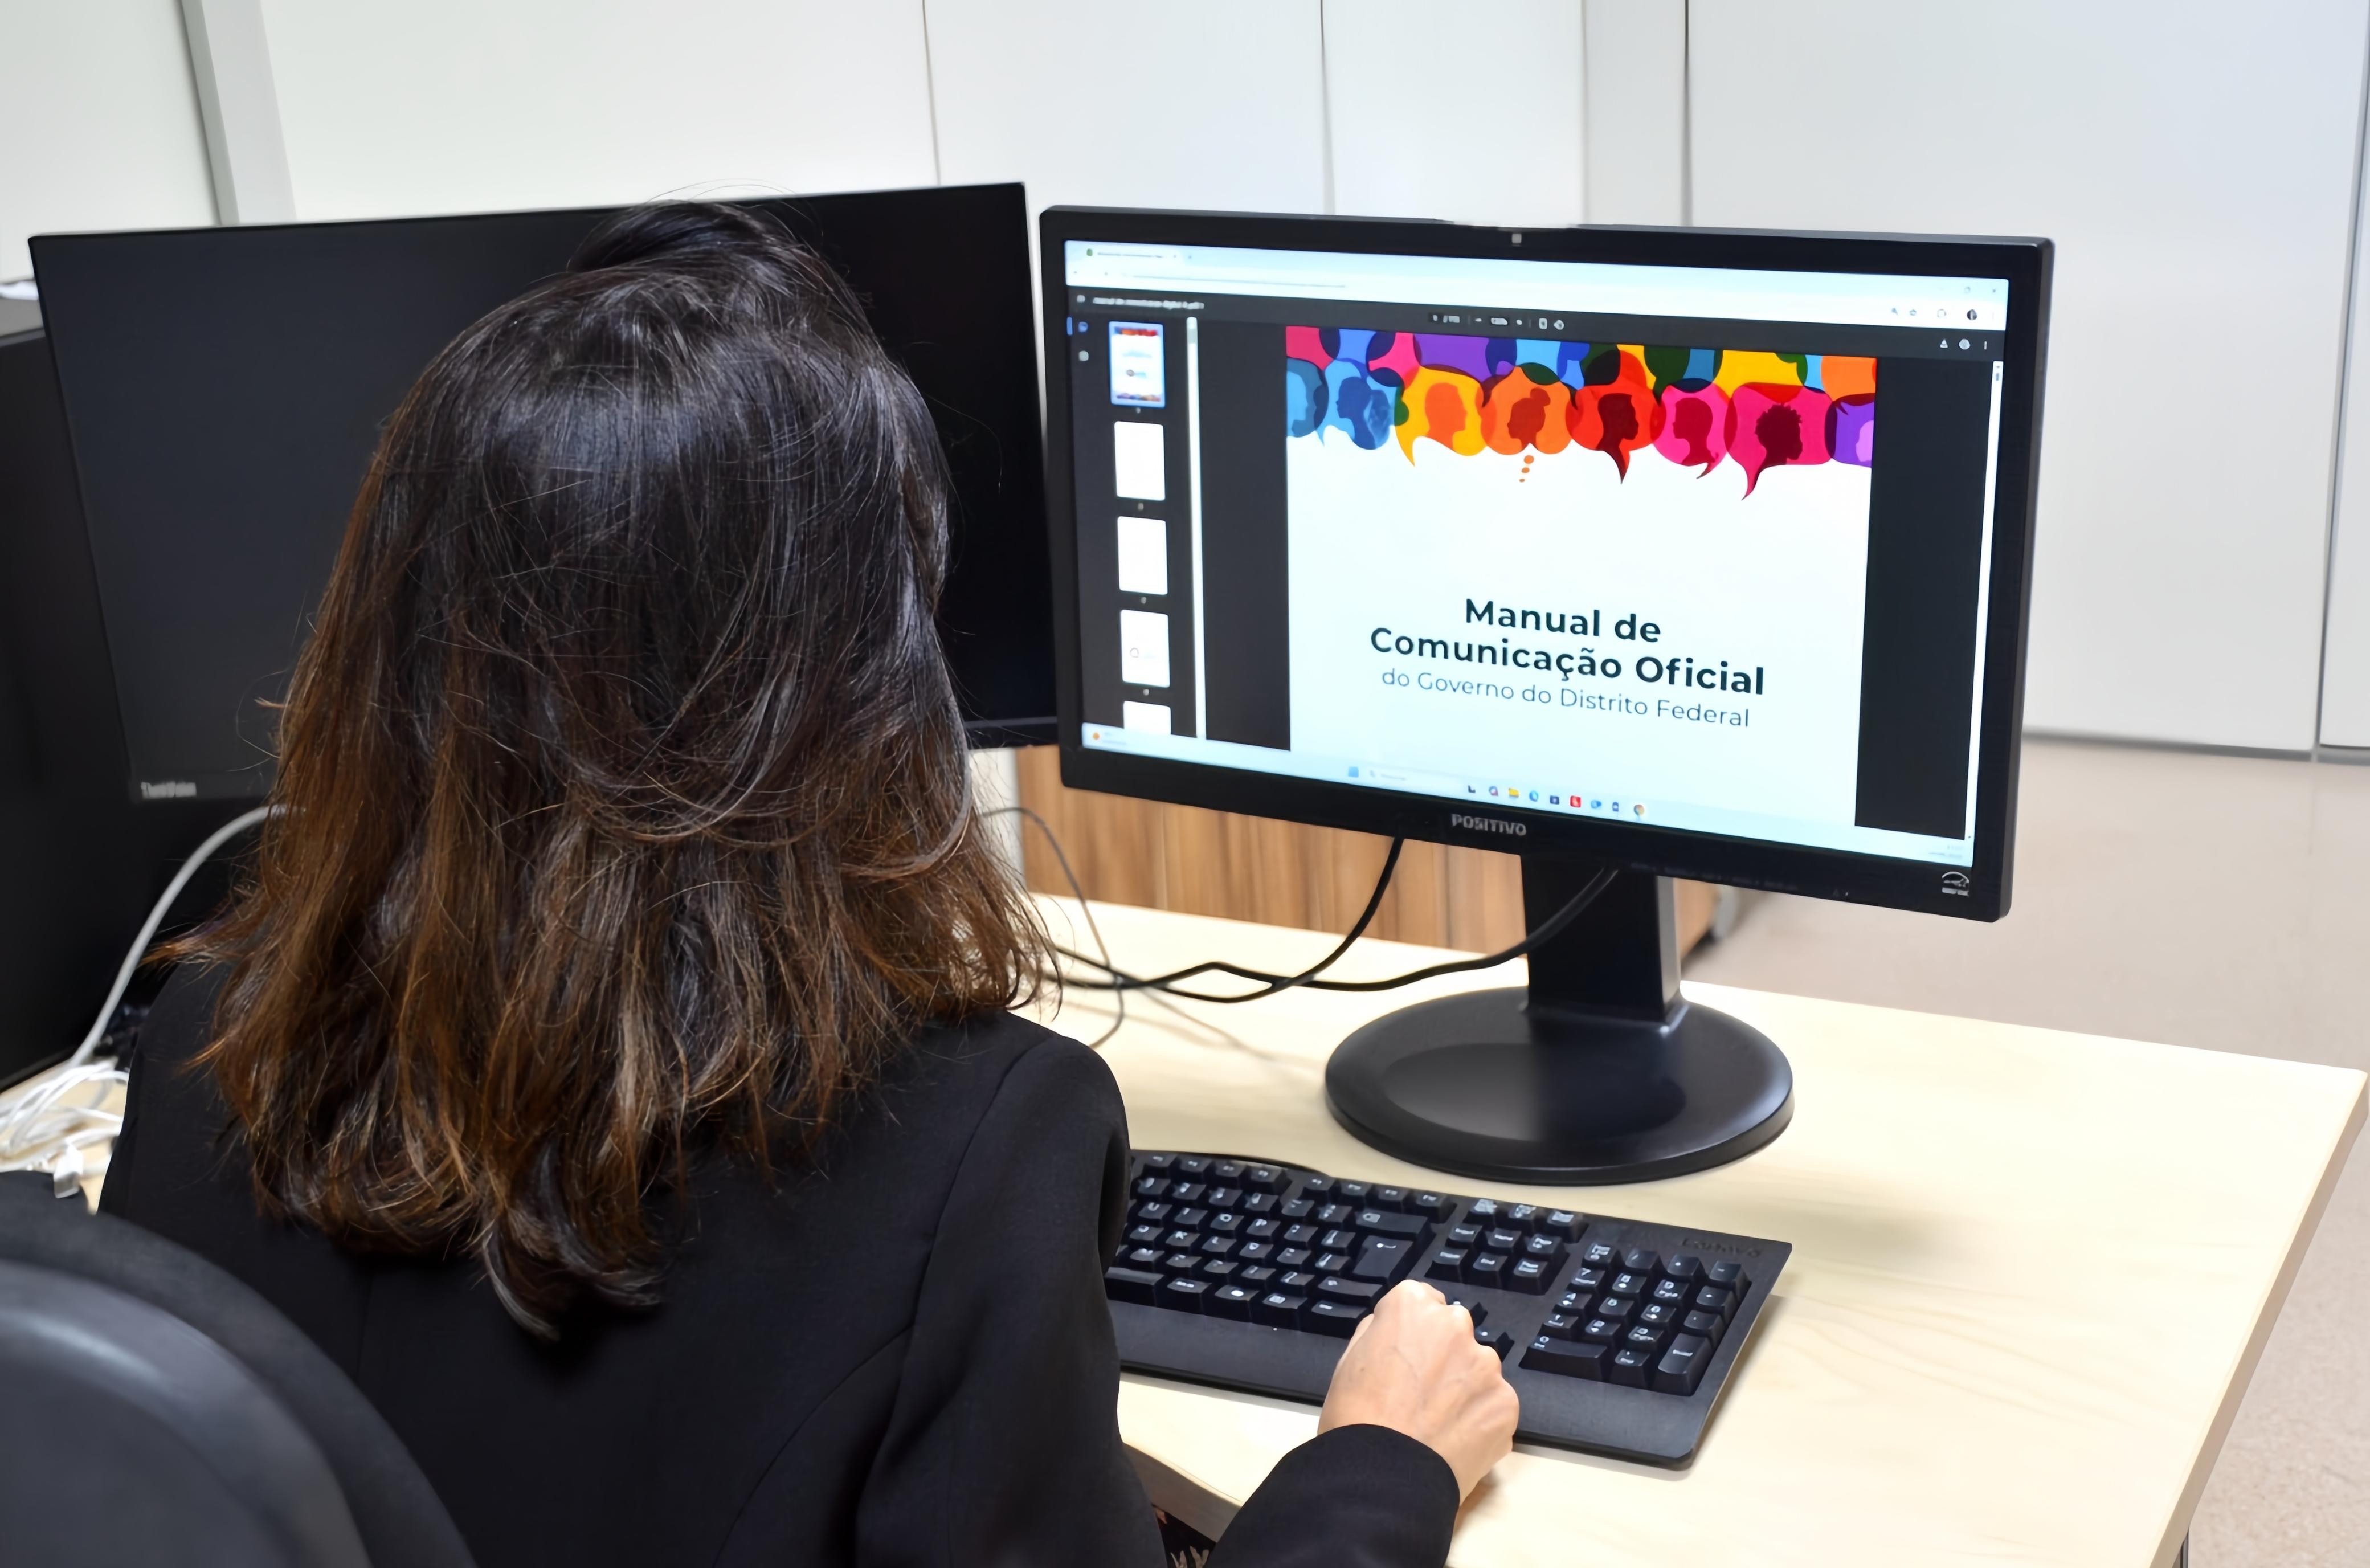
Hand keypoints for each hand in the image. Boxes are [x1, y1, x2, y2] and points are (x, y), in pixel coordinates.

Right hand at [1317, 1278, 1518, 1498]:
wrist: (1382, 1479)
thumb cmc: (1355, 1420)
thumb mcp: (1349, 1360)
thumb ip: (1379, 1333)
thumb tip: (1396, 1334)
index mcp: (1412, 1306)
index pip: (1422, 1302)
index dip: (1411, 1333)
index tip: (1405, 1358)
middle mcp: (1455, 1325)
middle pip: (1454, 1333)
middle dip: (1442, 1357)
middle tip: (1419, 1395)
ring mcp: (1486, 1365)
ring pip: (1478, 1370)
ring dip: (1463, 1389)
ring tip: (1436, 1425)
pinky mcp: (1506, 1403)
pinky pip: (1493, 1406)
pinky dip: (1479, 1420)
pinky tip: (1453, 1442)